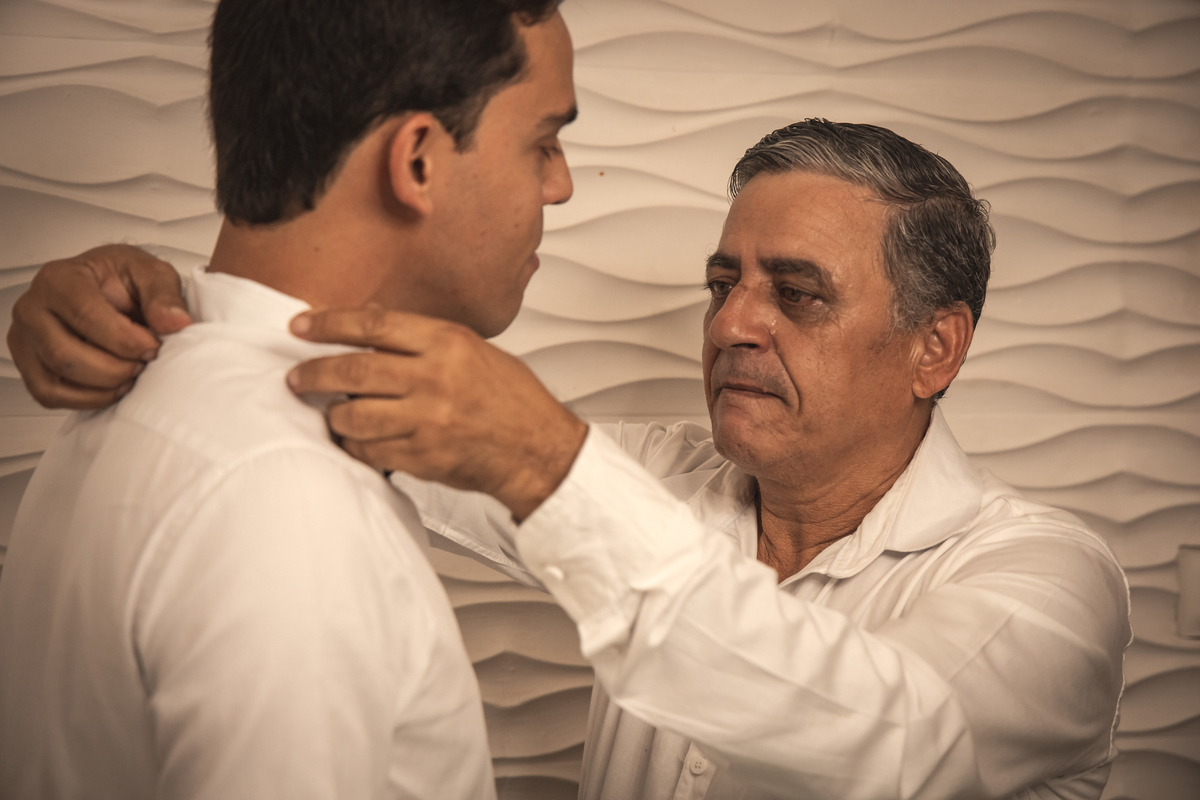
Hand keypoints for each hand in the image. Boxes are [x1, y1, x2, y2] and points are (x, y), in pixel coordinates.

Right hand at [7, 245, 192, 408]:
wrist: (107, 289)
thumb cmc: (122, 281)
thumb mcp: (152, 274)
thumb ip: (165, 297)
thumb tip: (176, 323)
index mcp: (59, 279)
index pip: (86, 316)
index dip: (125, 340)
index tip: (153, 347)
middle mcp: (33, 308)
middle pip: (66, 355)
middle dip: (115, 368)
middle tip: (143, 362)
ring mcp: (26, 339)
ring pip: (57, 380)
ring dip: (104, 386)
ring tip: (132, 372)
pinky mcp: (29, 365)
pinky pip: (49, 395)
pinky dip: (88, 399)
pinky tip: (114, 386)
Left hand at [286, 307, 587, 519]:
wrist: (538, 449)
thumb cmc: (511, 400)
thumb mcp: (474, 350)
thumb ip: (424, 340)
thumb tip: (370, 325)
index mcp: (448, 343)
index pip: (373, 324)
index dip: (328, 323)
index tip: (300, 326)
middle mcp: (436, 379)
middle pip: (352, 371)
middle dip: (313, 374)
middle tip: (297, 378)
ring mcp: (428, 420)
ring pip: (353, 416)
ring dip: (334, 416)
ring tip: (332, 415)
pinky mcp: (423, 457)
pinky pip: (370, 451)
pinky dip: (356, 447)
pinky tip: (357, 442)